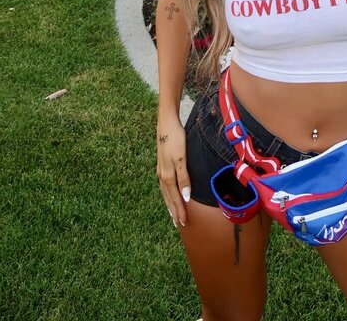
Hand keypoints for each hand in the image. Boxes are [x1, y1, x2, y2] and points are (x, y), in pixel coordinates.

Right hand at [156, 113, 191, 228]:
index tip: (184, 222)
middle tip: (179, 224)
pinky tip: (168, 193)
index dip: (179, 210)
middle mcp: (162, 175)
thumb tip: (186, 196)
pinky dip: (167, 193)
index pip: (175, 198)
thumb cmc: (175, 139)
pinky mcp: (162, 164)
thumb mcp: (182, 158)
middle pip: (168, 198)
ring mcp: (161, 170)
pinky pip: (165, 185)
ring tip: (173, 214)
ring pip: (165, 192)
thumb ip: (184, 177)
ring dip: (169, 204)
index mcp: (168, 176)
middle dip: (174, 211)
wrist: (166, 123)